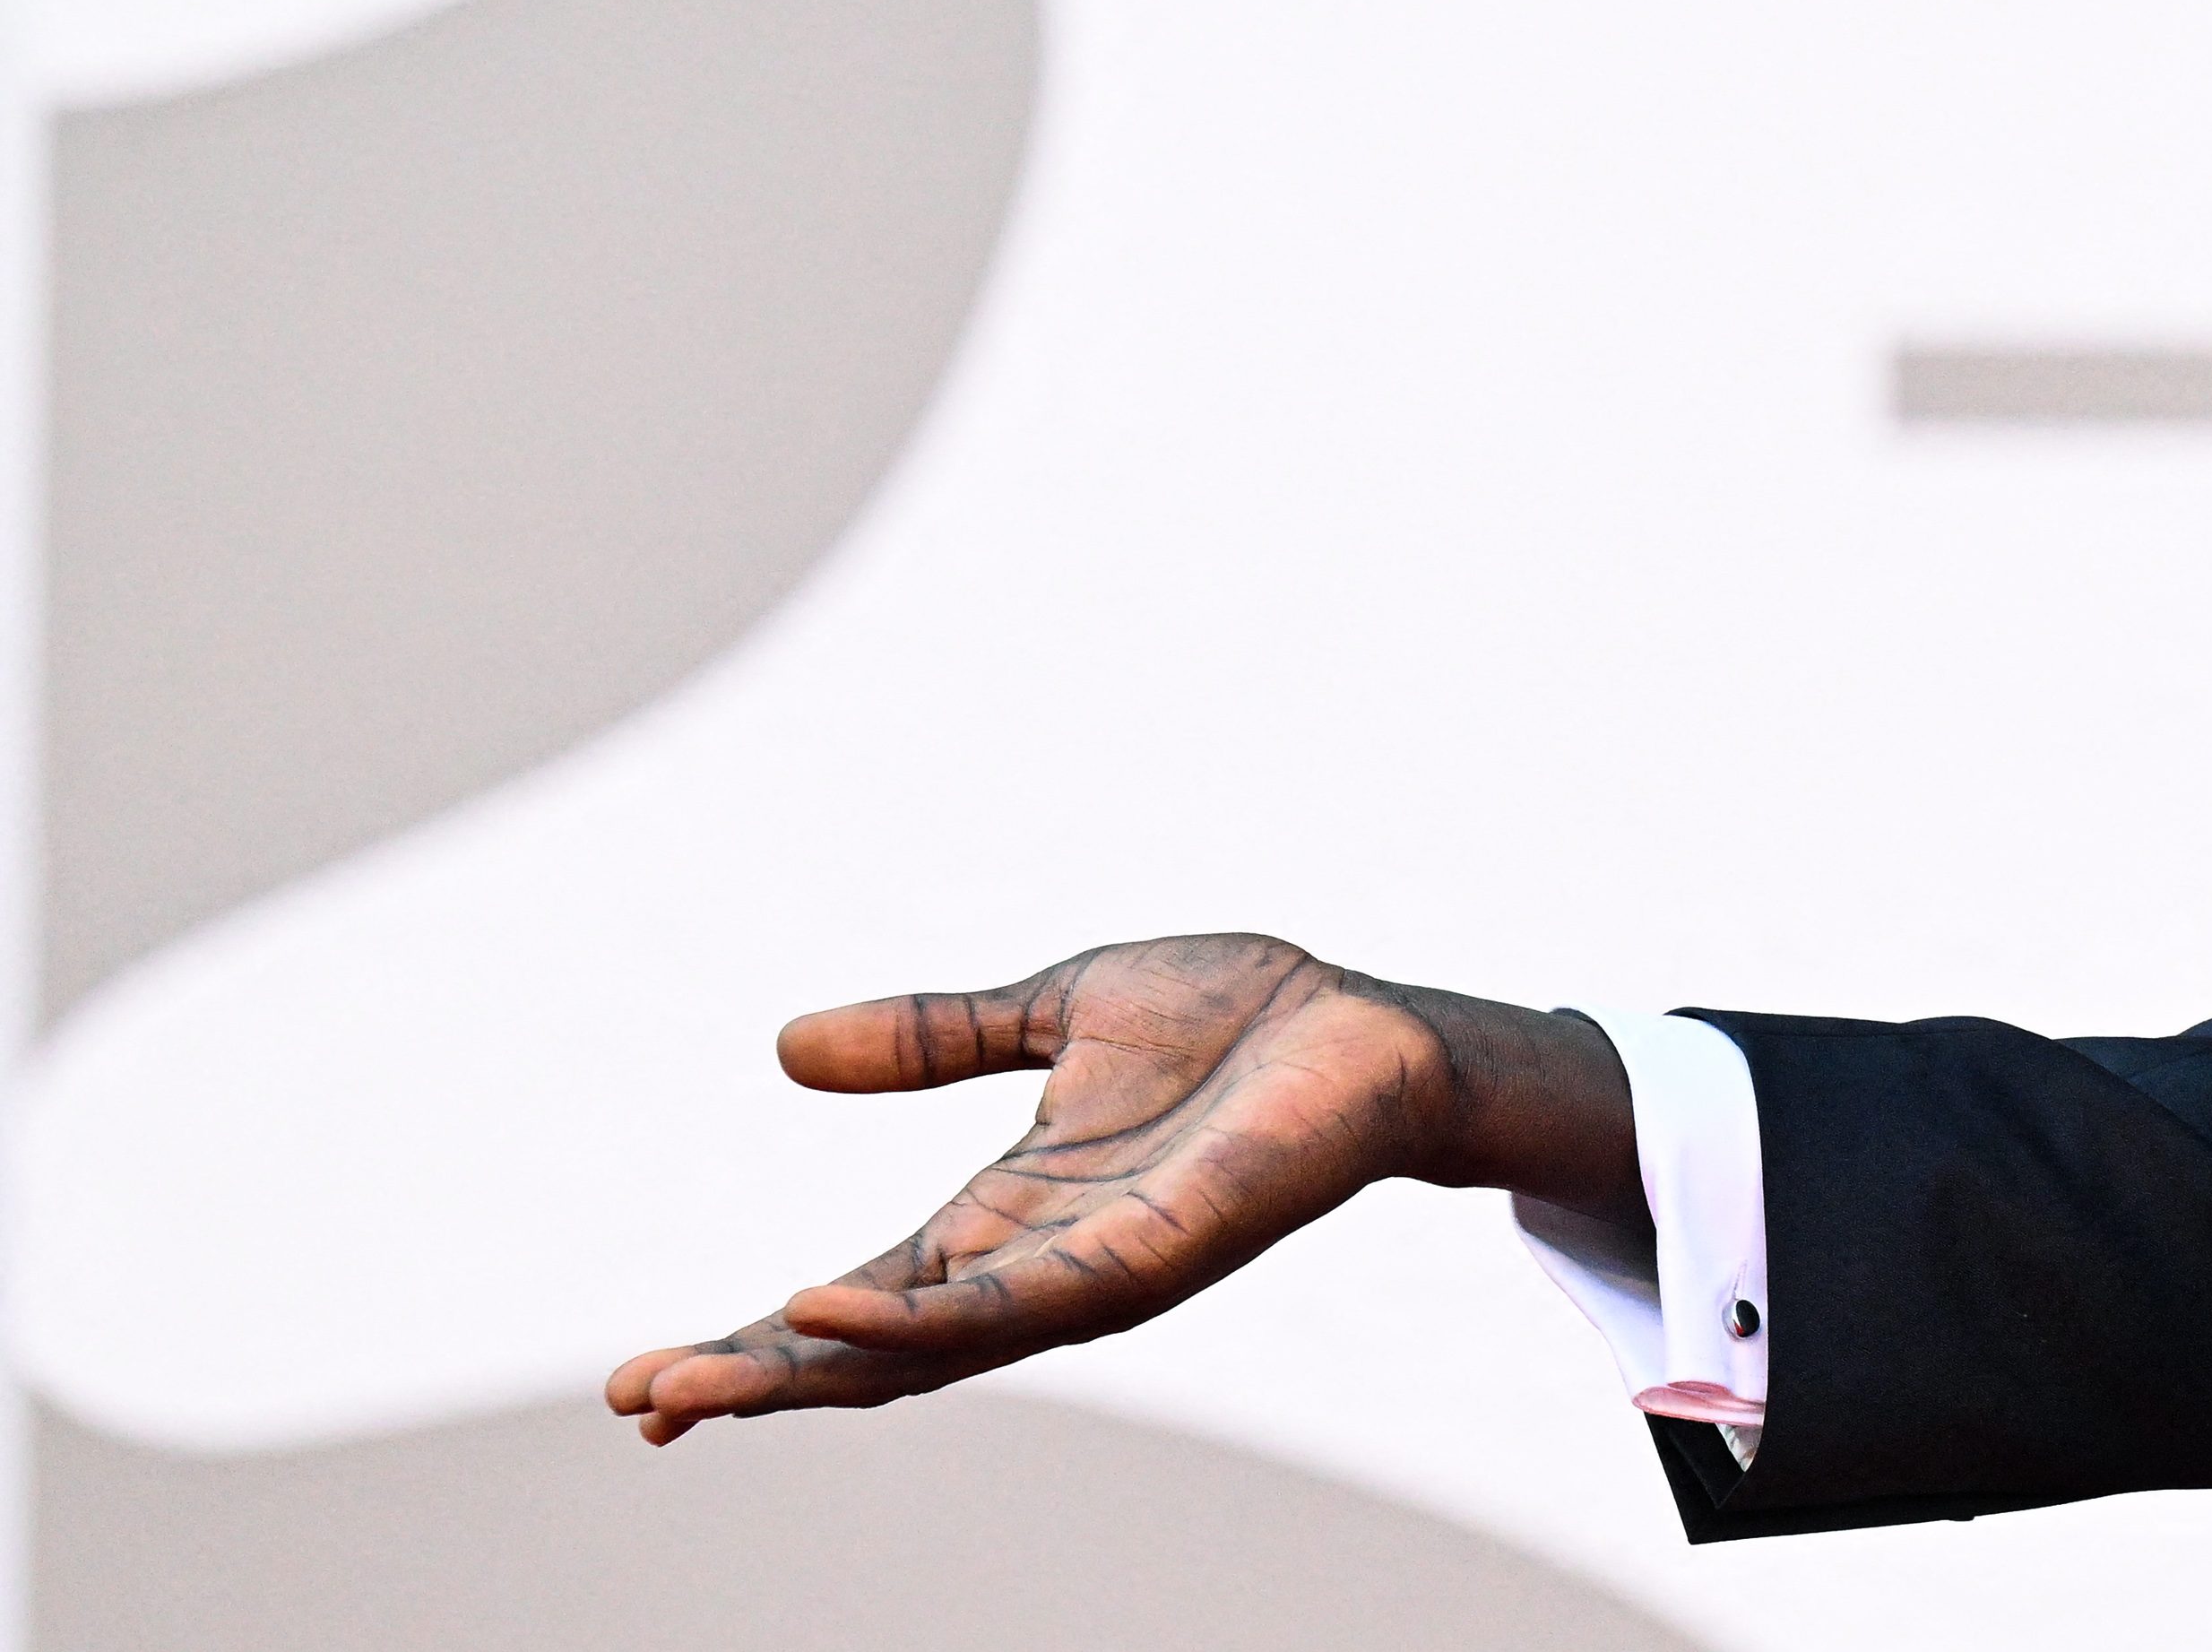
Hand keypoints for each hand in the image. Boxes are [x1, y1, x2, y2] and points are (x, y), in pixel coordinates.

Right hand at [603, 933, 1634, 1442]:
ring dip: (813, 1368)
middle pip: (873, 1352)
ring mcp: (1095, 1271)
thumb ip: (933, 1037)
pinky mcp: (1155, 1254)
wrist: (1366, 1020)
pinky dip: (926, 1319)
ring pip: (930, 1350)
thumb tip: (790, 1047)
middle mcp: (1039, 1265)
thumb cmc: (1235, 1021)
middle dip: (757, 1383)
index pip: (856, 1303)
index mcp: (1003, 1218)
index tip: (644, 1382)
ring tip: (698, 1383)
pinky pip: (1023, 1303)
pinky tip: (835, 1311)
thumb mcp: (1051, 1013)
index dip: (758, 1344)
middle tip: (638, 1405)